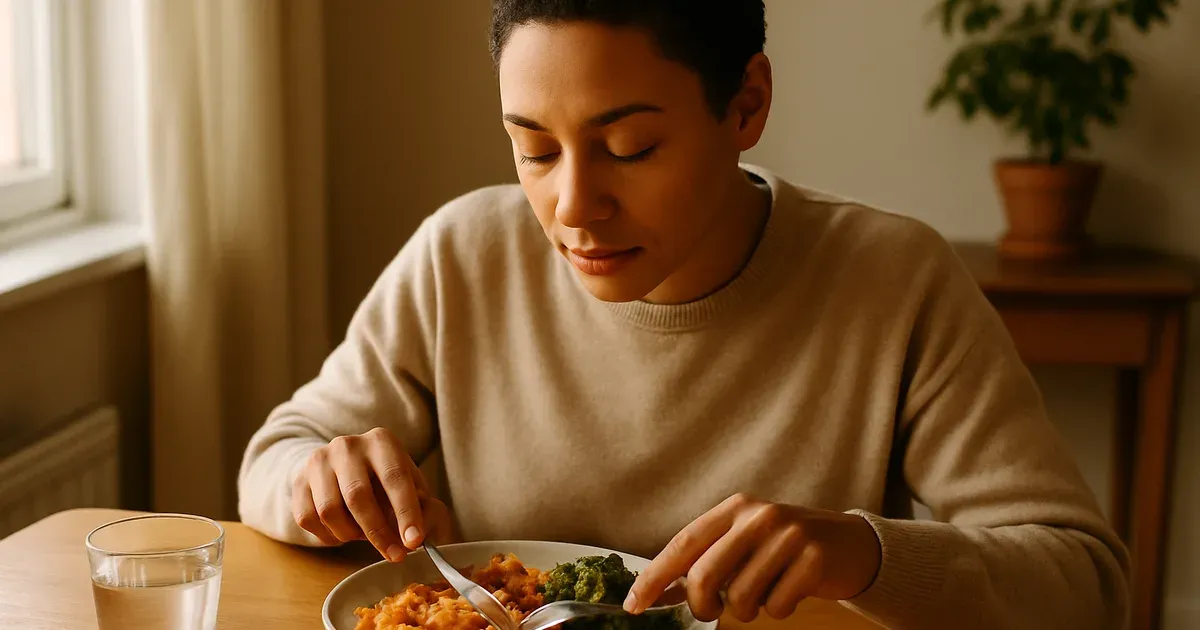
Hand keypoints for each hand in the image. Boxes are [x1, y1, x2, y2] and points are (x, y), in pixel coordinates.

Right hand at [292, 427, 454, 561]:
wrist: (342, 467)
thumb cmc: (385, 480)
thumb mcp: (410, 484)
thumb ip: (419, 507)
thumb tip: (415, 538)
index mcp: (381, 441)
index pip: (395, 478)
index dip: (406, 513)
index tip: (415, 541)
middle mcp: (347, 446)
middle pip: (359, 496)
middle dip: (379, 533)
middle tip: (396, 555)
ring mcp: (318, 461)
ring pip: (330, 511)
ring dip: (351, 535)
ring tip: (365, 535)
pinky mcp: (298, 481)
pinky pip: (309, 520)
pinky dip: (329, 536)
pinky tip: (344, 531)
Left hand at [624, 493, 881, 621]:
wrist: (849, 544)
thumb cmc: (783, 548)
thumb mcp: (740, 545)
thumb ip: (700, 563)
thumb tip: (654, 592)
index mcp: (733, 508)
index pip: (683, 544)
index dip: (654, 576)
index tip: (634, 604)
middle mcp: (758, 516)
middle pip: (705, 575)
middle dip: (701, 605)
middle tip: (710, 611)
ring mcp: (789, 535)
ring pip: (741, 597)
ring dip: (747, 610)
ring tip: (763, 593)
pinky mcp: (814, 559)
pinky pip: (777, 607)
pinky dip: (778, 610)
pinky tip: (790, 591)